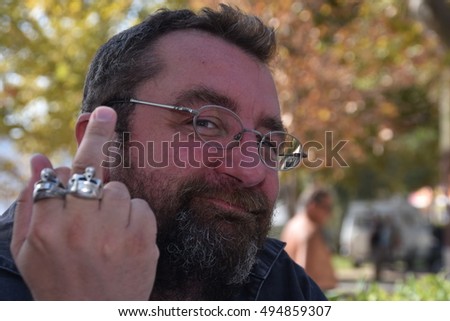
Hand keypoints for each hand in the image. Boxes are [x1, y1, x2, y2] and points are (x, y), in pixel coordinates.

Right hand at [11, 107, 158, 299]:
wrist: (91, 319)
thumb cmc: (57, 282)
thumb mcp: (28, 250)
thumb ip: (29, 204)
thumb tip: (38, 159)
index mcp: (45, 228)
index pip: (57, 173)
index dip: (73, 154)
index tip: (98, 116)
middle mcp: (77, 228)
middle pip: (90, 169)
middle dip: (97, 140)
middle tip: (105, 112)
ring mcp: (111, 235)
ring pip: (118, 188)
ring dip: (113, 200)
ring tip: (106, 227)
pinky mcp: (141, 243)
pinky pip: (141, 207)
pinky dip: (134, 216)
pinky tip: (124, 238)